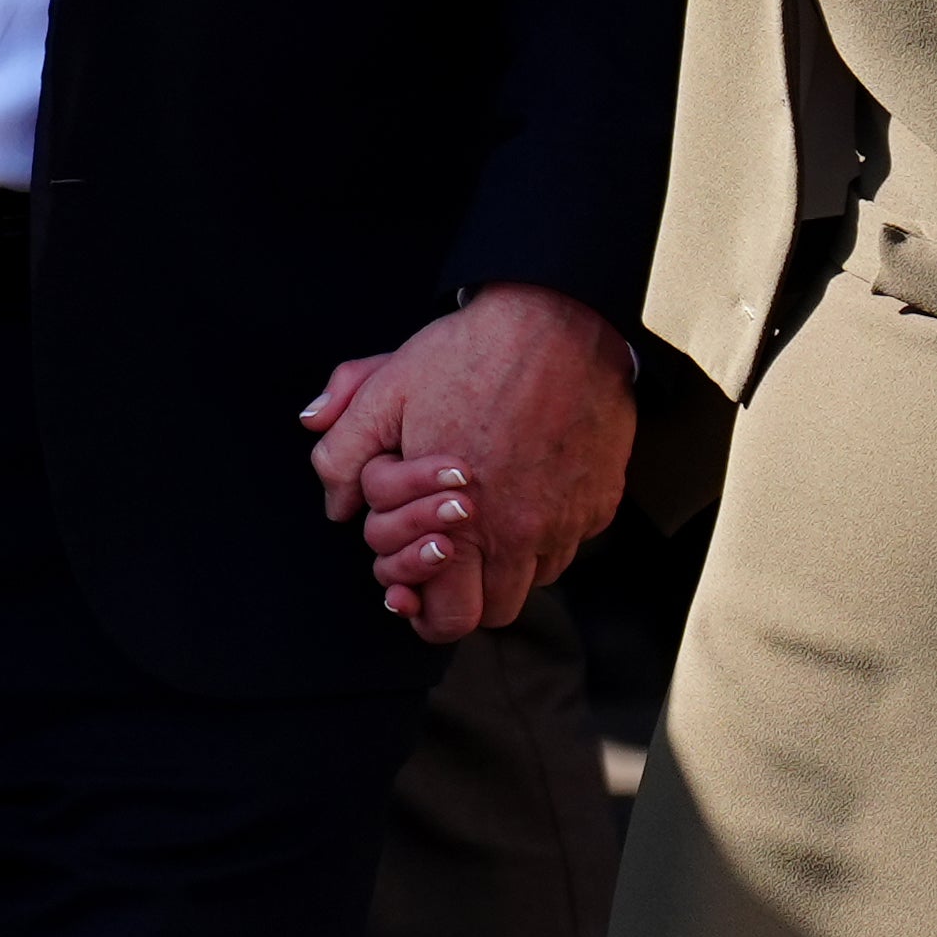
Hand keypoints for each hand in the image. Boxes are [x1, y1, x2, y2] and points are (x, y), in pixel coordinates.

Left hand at [304, 283, 632, 645]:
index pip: (450, 619)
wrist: (557, 316)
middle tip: (449, 549)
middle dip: (466, 591)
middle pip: (495, 610)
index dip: (425, 609)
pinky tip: (528, 481)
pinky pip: (571, 539)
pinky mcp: (602, 499)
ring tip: (488, 506)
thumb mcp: (386, 392)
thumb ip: (342, 454)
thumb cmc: (470, 354)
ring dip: (508, 558)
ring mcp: (569, 519)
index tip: (413, 581)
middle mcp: (524, 535)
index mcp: (465, 525)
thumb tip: (335, 504)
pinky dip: (548, 527)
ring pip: (535, 576)